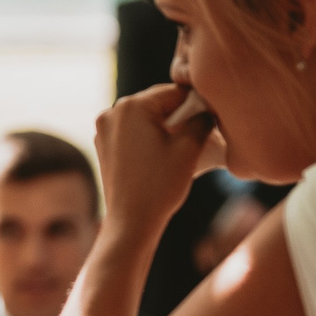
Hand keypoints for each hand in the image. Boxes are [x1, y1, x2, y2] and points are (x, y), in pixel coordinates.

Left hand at [93, 86, 221, 232]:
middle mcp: (111, 112)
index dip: (197, 103)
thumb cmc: (161, 186)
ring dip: (164, 126)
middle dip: (179, 114)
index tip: (213, 114)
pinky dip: (148, 137)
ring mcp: (103, 129)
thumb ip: (202, 120)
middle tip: (201, 130)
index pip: (173, 93)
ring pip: (144, 118)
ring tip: (183, 144)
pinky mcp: (103, 145)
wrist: (132, 222)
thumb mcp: (189, 148)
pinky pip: (131, 132)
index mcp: (131, 106)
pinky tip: (164, 153)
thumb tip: (209, 109)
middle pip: (156, 103)